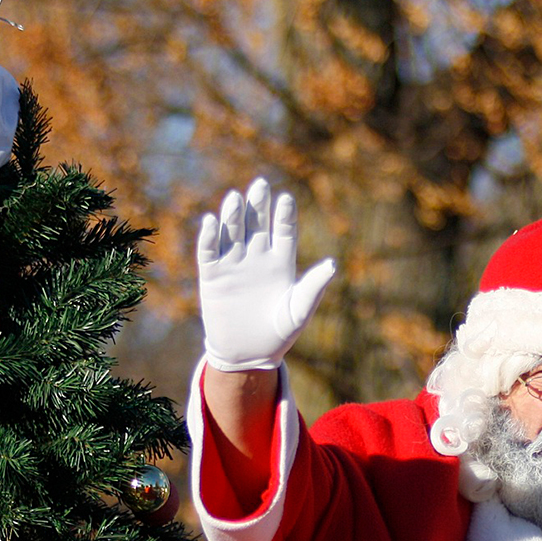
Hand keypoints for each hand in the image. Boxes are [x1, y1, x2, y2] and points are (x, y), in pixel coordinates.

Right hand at [197, 178, 335, 371]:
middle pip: (257, 223)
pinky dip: (209, 236)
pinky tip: (211, 222)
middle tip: (260, 185)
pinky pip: (209, 251)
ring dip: (233, 215)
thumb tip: (332, 265)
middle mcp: (257, 257)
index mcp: (281, 261)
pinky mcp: (212, 276)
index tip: (285, 198)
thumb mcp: (299, 312)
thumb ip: (313, 288)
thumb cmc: (279, 335)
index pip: (283, 230)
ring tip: (235, 199)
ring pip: (232, 231)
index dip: (284, 214)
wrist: (248, 355)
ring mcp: (234, 264)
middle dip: (258, 205)